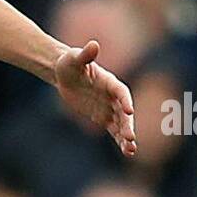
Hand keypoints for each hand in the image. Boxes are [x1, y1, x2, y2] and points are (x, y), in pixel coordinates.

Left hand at [53, 40, 135, 157]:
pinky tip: (127, 152)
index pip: (121, 92)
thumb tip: (93, 44)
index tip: (129, 111)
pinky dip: (120, 140)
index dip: (126, 100)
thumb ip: (85, 54)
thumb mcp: (74, 58)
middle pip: (124, 112)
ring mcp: (109, 108)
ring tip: (131, 150)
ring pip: (121, 124)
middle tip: (130, 137)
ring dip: (126, 137)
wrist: (65, 73)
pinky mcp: (102, 117)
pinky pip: (113, 130)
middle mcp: (113, 96)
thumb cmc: (70, 63)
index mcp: (110, 82)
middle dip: (127, 125)